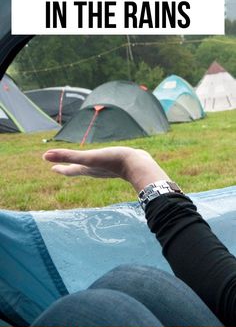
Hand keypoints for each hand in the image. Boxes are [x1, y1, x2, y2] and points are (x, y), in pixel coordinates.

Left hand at [43, 146, 169, 191]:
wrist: (139, 165)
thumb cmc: (113, 161)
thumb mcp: (88, 158)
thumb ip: (67, 156)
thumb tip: (45, 156)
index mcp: (88, 169)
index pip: (70, 170)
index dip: (60, 168)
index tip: (52, 168)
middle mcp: (96, 170)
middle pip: (79, 169)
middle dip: (70, 168)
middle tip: (61, 166)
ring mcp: (107, 168)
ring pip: (92, 167)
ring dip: (85, 165)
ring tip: (83, 163)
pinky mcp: (118, 164)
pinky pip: (105, 163)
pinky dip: (100, 161)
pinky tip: (105, 158)